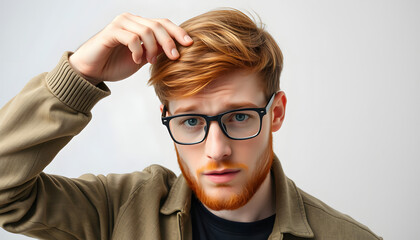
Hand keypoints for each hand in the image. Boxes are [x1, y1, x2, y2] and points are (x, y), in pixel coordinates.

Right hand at [69, 13, 192, 84]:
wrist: (92, 71)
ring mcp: (120, 24)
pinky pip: (131, 38)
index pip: (163, 23)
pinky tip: (137, 60)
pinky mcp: (111, 32)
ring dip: (153, 49)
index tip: (190, 44)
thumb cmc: (115, 64)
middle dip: (169, 42)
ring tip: (150, 62)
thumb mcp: (142, 59)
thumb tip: (176, 50)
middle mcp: (131, 20)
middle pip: (158, 25)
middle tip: (175, 57)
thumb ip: (155, 52)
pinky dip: (138, 50)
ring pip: (147, 31)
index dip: (178, 32)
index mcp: (140, 25)